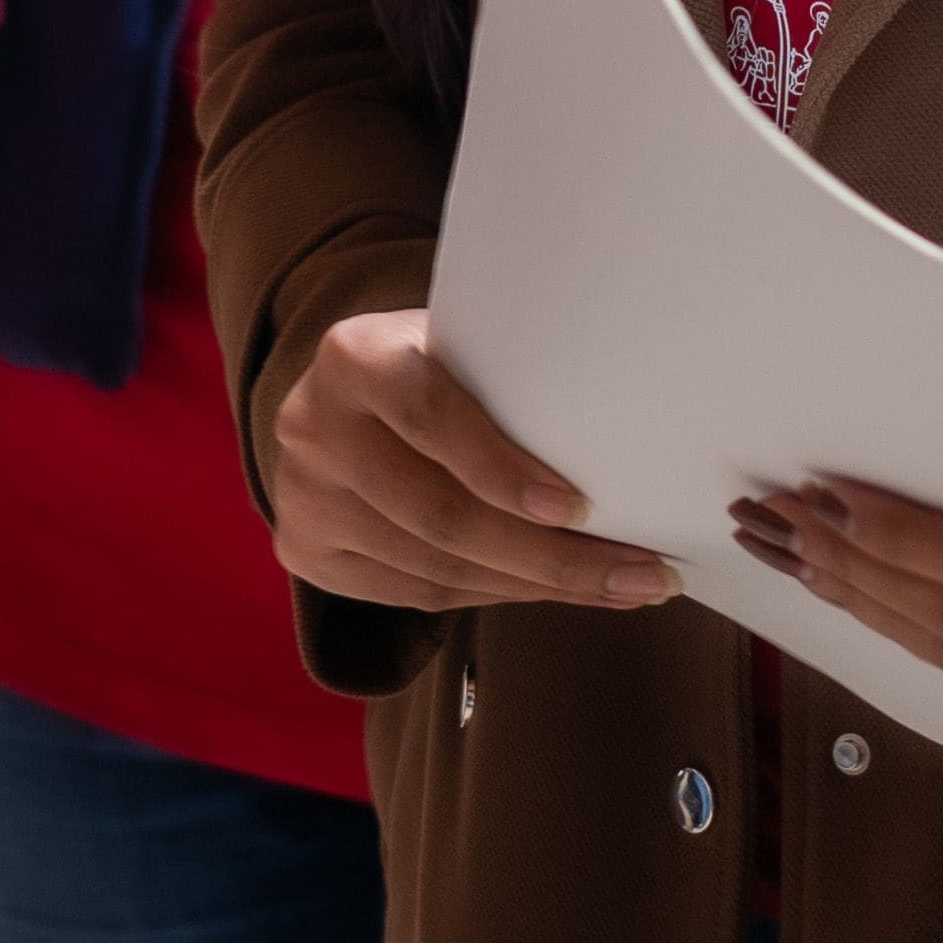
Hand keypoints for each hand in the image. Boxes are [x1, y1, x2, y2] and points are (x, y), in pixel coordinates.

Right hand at [267, 305, 675, 616]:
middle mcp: (313, 427)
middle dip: (551, 556)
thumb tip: (628, 446)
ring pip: (438, 567)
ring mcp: (303, 497)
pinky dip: (498, 596)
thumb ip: (512, 380)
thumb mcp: (461, 345)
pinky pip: (420, 594)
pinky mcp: (307, 552)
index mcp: (355, 355)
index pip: (431, 417)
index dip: (502, 468)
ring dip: (539, 587)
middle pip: (440, 515)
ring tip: (619, 589)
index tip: (577, 508)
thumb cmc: (433, 366)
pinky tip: (555, 591)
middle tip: (639, 574)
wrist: (343, 398)